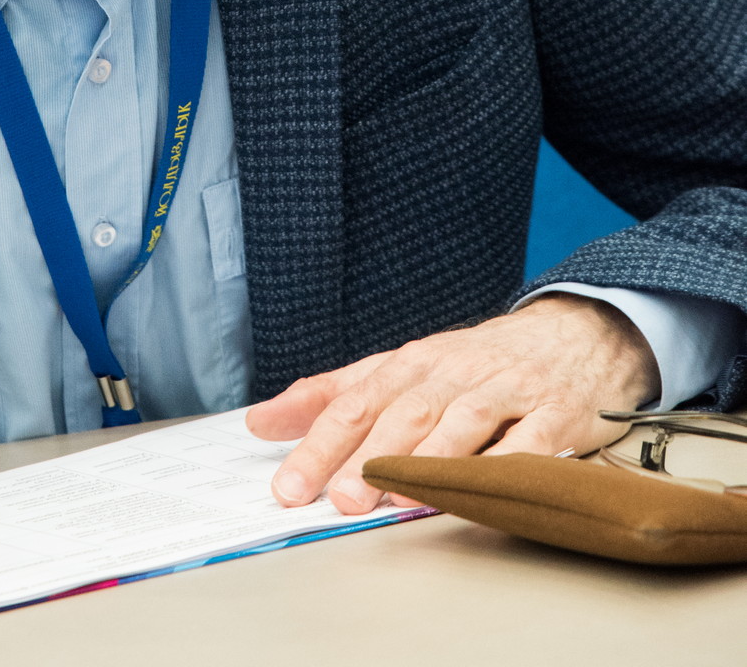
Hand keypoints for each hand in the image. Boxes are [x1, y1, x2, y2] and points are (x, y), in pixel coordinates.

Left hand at [246, 294, 658, 513]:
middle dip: (368, 455)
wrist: (574, 335)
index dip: (320, 443)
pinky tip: (479, 488)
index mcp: (411, 363)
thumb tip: (261, 420)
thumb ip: (332, 394)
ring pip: (461, 421)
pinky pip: (528, 440)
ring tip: (397, 496)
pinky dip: (503, 464)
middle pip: (403, 412)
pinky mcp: (554, 415)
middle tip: (339, 498)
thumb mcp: (399, 368)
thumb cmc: (474, 363)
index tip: (288, 485)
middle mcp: (453, 373)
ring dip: (429, 459)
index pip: (355, 402)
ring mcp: (505, 391)